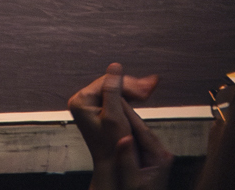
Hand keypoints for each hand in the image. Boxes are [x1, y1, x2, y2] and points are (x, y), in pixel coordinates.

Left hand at [68, 64, 167, 189]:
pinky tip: (142, 94)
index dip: (129, 83)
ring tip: (151, 85)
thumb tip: (115, 66)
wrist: (113, 168)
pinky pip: (115, 98)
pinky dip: (129, 97)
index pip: (107, 82)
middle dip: (133, 86)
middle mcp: (82, 101)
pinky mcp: (98, 111)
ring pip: (114, 91)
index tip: (148, 86)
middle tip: (153, 83)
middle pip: (111, 85)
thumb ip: (113, 90)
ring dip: (133, 90)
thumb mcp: (114, 117)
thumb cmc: (114, 147)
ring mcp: (89, 106)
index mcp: (81, 101)